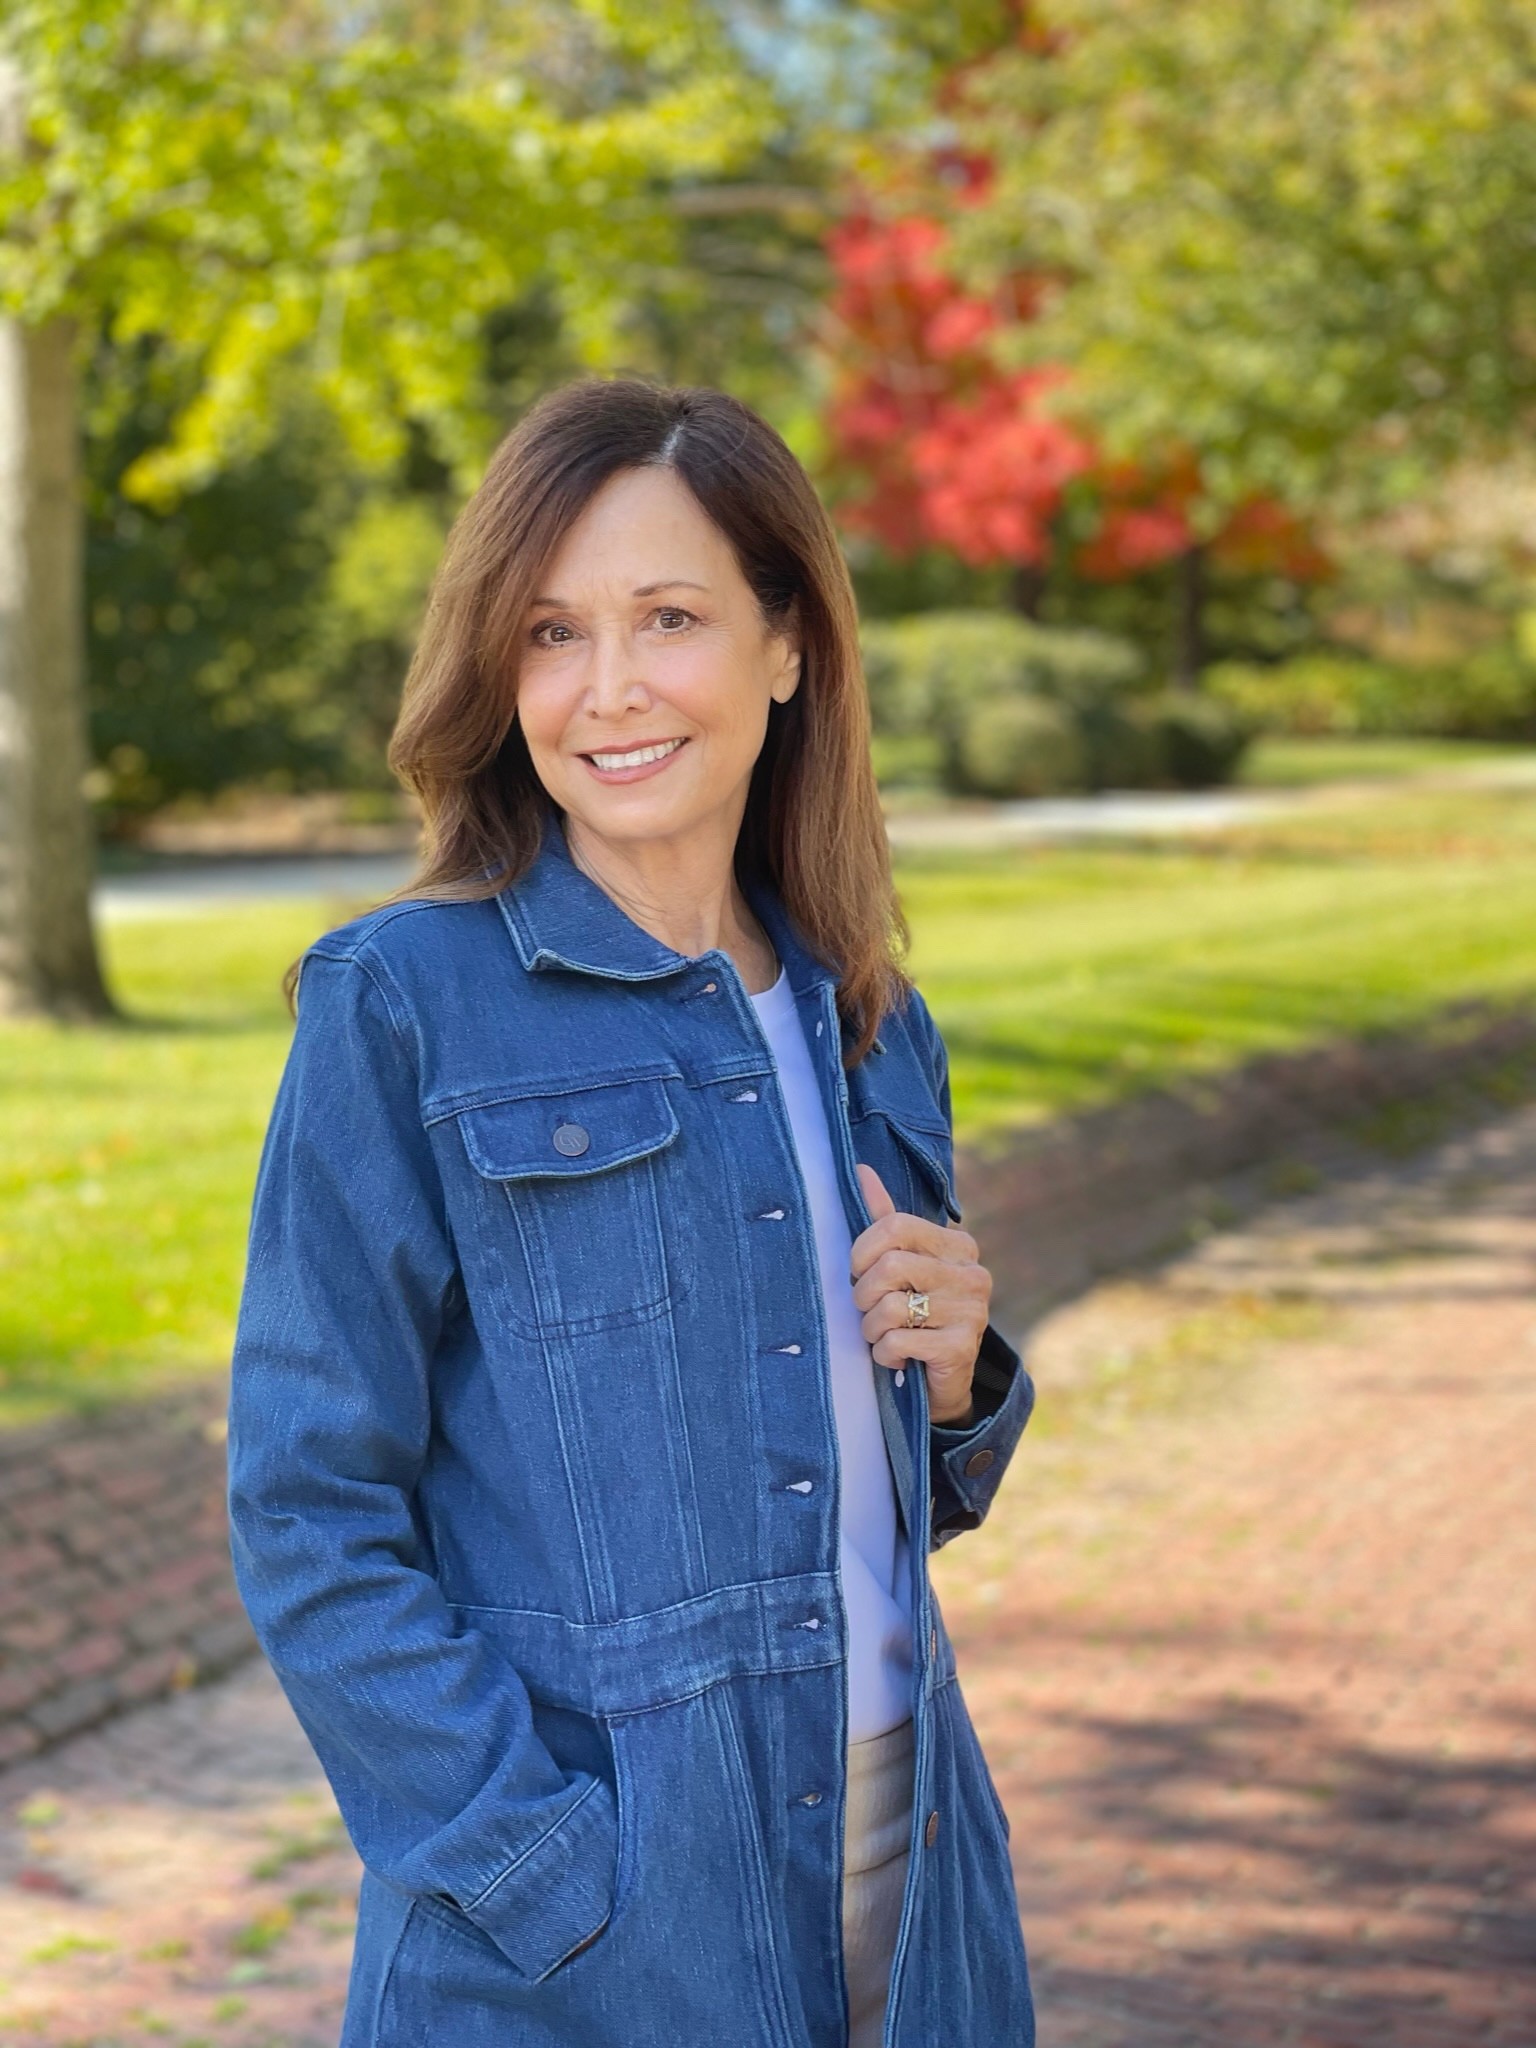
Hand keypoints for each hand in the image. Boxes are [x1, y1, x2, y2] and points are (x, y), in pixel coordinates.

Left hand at [850, 1163, 990, 1425]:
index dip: (862, 1251)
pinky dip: (884, 1354)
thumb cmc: (914, 1313)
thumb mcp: (900, 1264)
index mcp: (958, 1245)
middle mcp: (972, 1273)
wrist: (941, 1380)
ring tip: (883, 1335)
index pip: (895, 1226)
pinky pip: (898, 1341)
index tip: (857, 1272)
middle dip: (862, 1295)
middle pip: (889, 1266)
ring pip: (889, 1307)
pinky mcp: (962, 1347)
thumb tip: (860, 1169)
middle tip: (867, 1310)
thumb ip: (883, 1219)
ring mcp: (972, 1311)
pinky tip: (898, 1357)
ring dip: (871, 1328)